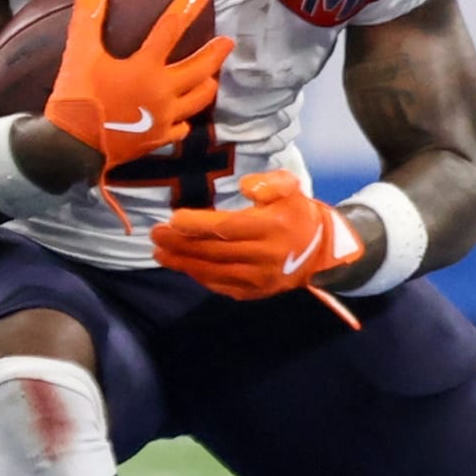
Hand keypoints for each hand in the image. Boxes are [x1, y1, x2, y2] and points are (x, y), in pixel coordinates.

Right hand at [44, 0, 231, 169]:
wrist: (71, 148)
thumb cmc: (77, 99)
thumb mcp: (79, 55)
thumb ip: (87, 22)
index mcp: (146, 68)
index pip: (171, 29)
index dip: (186, 7)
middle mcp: (162, 93)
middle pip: (198, 68)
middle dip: (215, 53)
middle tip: (228, 42)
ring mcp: (163, 119)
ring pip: (197, 100)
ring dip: (207, 85)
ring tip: (212, 78)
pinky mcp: (156, 140)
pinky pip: (180, 129)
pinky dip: (184, 121)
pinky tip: (183, 119)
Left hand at [151, 170, 363, 300]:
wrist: (320, 253)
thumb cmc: (297, 214)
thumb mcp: (291, 187)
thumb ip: (269, 183)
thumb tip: (245, 187)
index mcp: (271, 228)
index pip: (227, 227)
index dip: (197, 224)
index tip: (173, 219)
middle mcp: (263, 256)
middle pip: (214, 251)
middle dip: (181, 244)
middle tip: (155, 235)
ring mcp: (258, 279)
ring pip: (213, 271)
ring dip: (183, 263)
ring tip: (160, 253)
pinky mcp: (254, 292)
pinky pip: (221, 286)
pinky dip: (199, 276)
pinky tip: (183, 266)